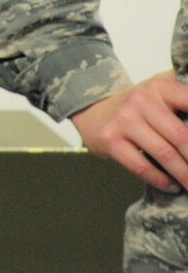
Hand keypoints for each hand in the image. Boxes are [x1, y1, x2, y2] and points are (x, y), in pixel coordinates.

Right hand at [70, 70, 187, 191]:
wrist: (94, 111)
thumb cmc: (139, 108)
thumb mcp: (162, 95)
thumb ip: (186, 102)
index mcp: (160, 87)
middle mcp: (141, 101)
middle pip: (182, 137)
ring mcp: (123, 120)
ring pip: (164, 154)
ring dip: (185, 175)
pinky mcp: (110, 140)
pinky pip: (141, 166)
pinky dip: (162, 180)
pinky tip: (173, 185)